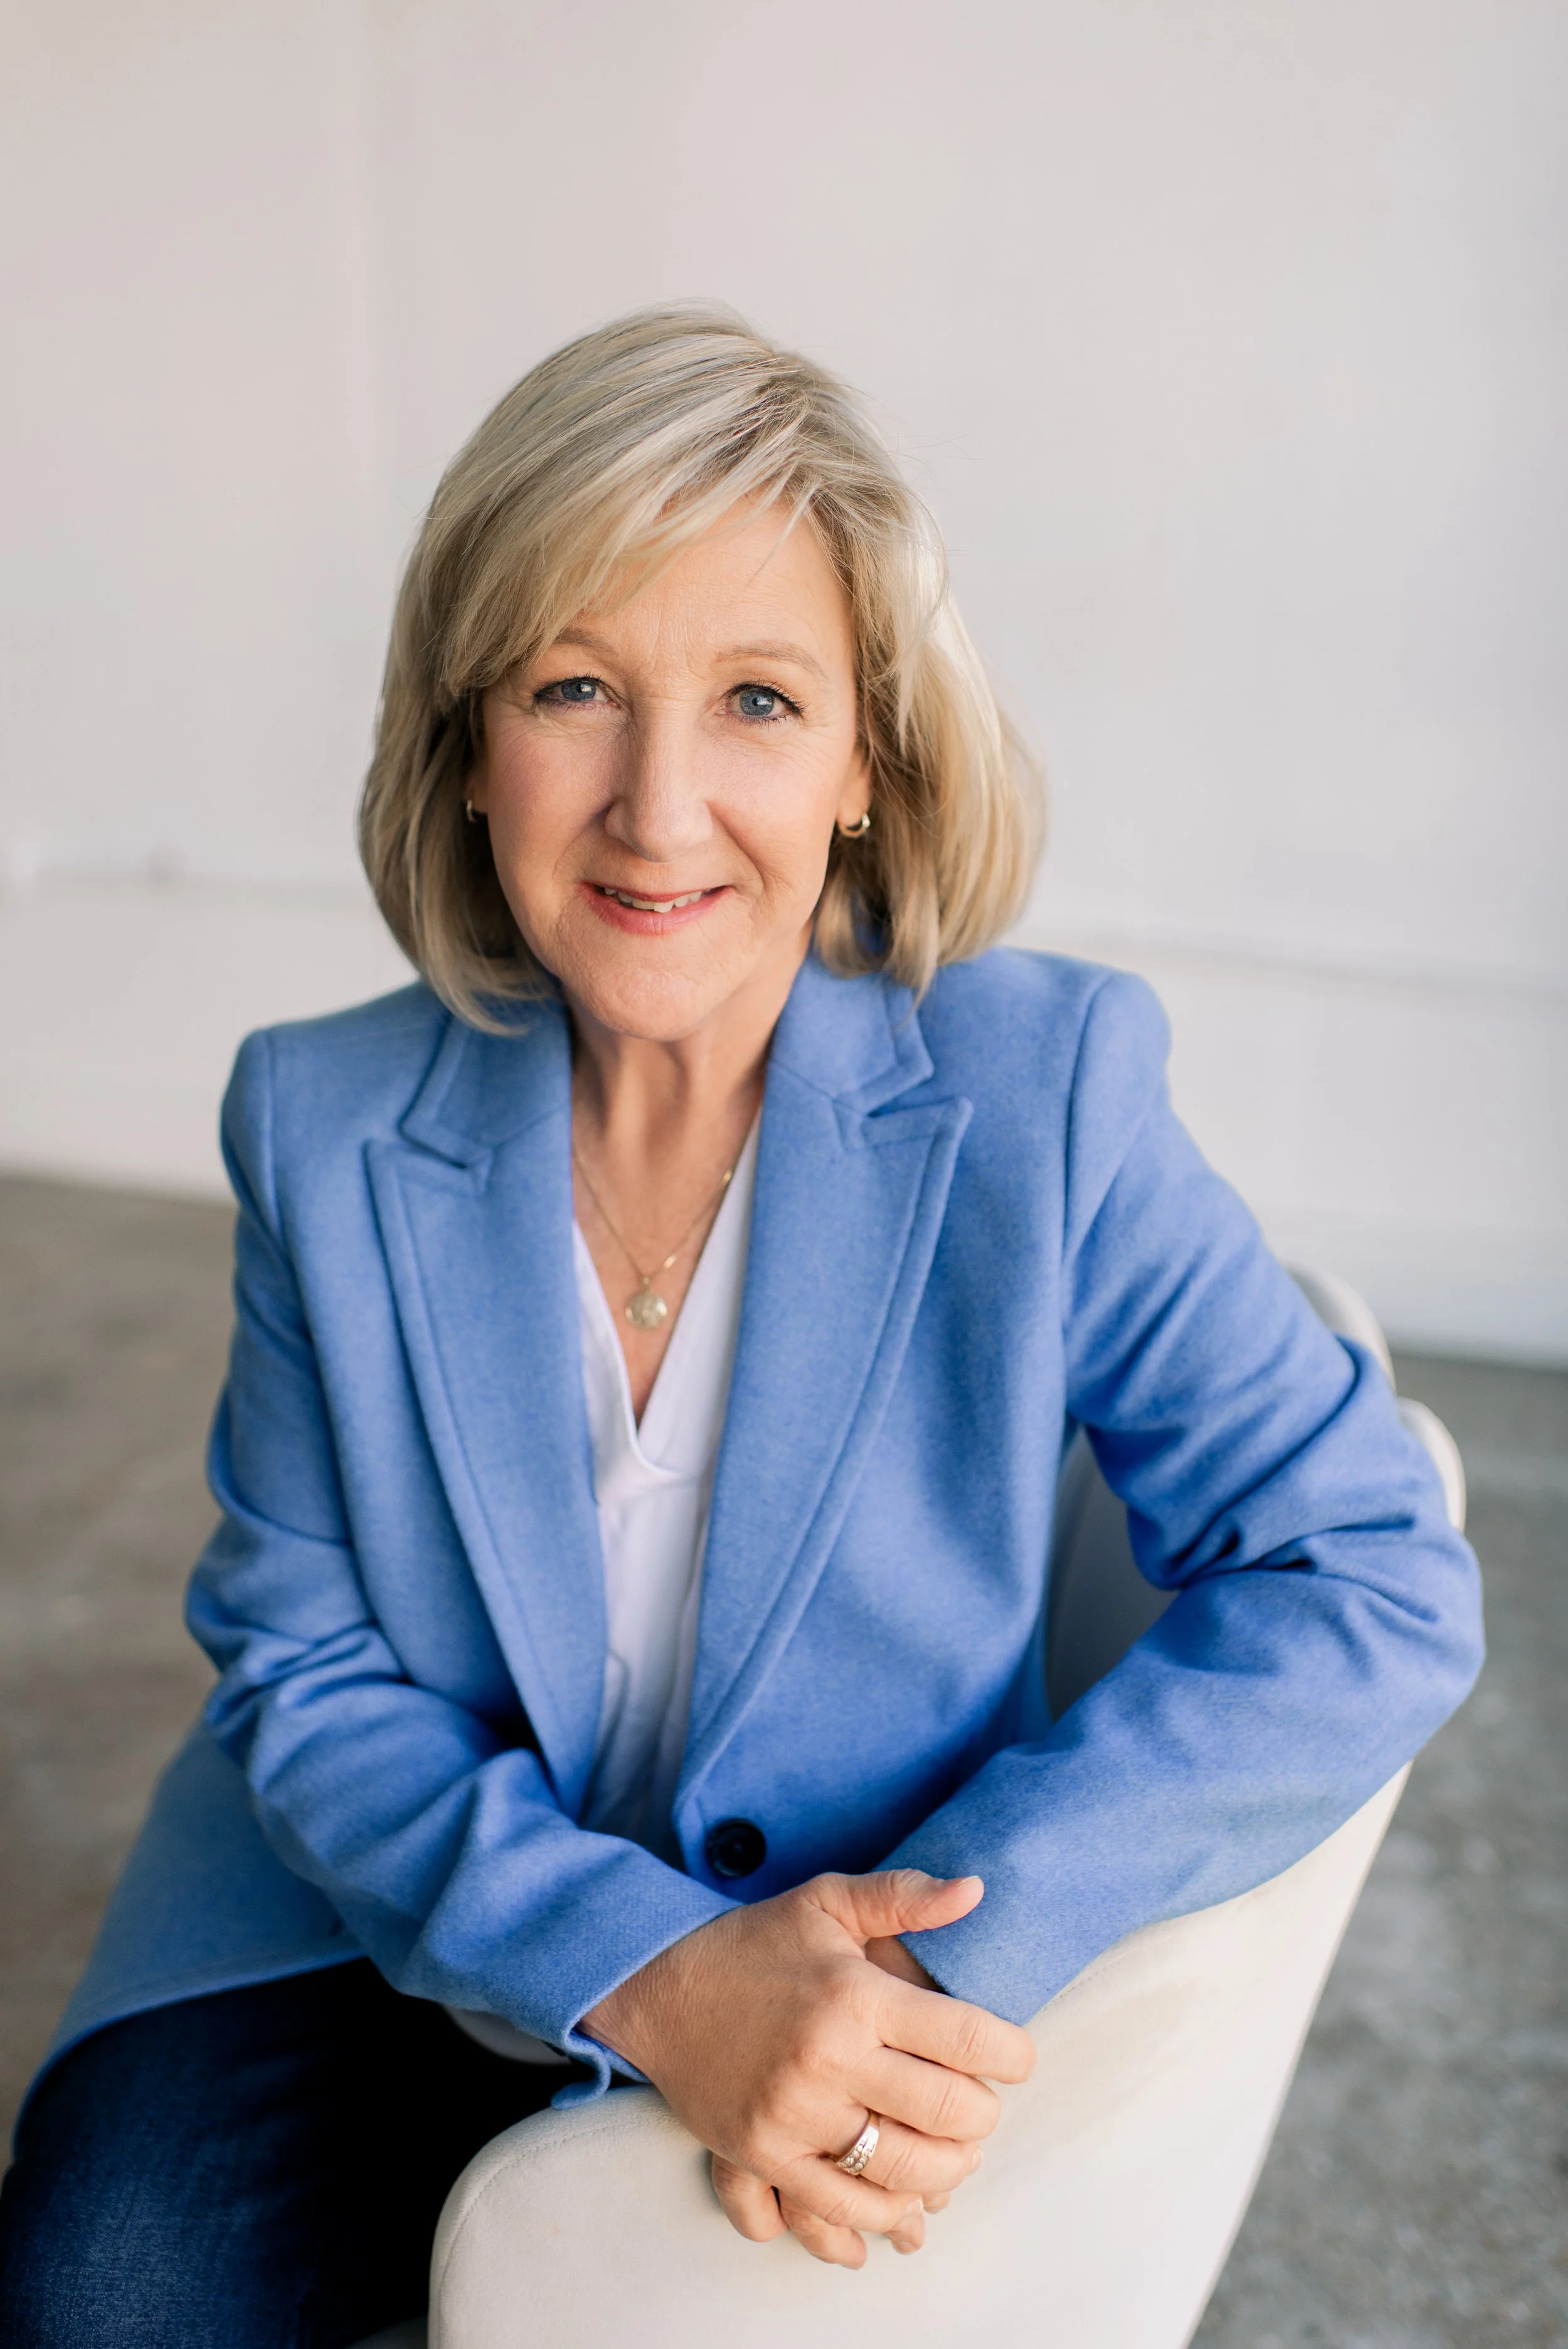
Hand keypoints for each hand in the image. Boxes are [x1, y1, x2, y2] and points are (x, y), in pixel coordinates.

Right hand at [583, 1869, 1034, 2267]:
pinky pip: (842, 2208)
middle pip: (947, 2113)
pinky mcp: (764, 2156)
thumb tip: (977, 1889)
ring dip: (948, 2172)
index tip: (1018, 2057)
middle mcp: (828, 2059)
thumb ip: (904, 1896)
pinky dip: (884, 2215)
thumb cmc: (755, 1942)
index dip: (1012, 2054)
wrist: (659, 1989)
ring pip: (903, 2171)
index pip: (966, 2038)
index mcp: (854, 1995)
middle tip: (983, 2107)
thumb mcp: (827, 1901)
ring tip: (956, 2153)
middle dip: (983, 2117)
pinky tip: (905, 2202)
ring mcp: (794, 2116)